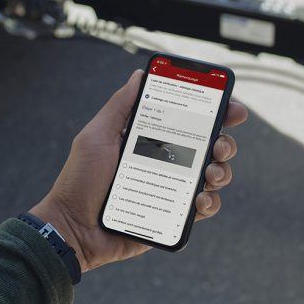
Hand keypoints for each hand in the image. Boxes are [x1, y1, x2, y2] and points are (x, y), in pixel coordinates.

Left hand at [30, 69, 247, 272]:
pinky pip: (204, 208)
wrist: (72, 228)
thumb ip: (120, 105)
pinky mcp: (174, 217)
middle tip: (219, 145)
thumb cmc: (79, 180)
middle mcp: (166, 162)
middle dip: (225, 142)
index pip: (189, 120)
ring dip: (222, 171)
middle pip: (210, 146)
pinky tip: (200, 199)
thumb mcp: (97, 135)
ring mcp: (172, 189)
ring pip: (214, 175)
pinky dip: (210, 202)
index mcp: (150, 139)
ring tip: (210, 173)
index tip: (231, 106)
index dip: (215, 111)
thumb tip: (139, 75)